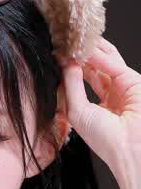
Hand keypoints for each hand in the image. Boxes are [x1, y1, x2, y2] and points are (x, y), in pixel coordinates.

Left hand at [59, 36, 140, 171]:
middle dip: (79, 56)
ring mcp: (120, 88)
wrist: (130, 148)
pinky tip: (88, 50)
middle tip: (65, 42)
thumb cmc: (105, 140)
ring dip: (90, 51)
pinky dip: (101, 56)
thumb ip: (71, 85)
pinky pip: (114, 65)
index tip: (56, 55)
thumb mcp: (77, 111)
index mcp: (94, 107)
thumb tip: (67, 63)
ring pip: (104, 62)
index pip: (79, 81)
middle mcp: (108, 96)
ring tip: (75, 40)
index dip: (68, 68)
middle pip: (92, 69)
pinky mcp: (132, 81)